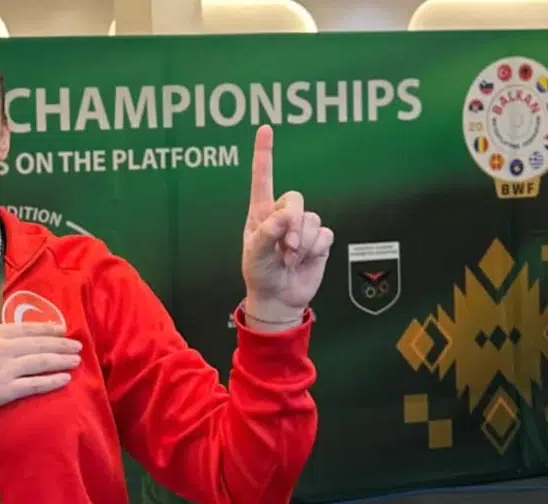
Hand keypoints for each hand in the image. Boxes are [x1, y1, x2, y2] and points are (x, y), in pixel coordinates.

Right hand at [0, 291, 80, 413]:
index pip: (25, 328)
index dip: (46, 328)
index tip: (61, 328)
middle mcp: (3, 349)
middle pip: (38, 345)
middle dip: (61, 344)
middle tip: (77, 345)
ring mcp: (6, 370)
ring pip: (41, 363)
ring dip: (61, 360)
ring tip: (77, 360)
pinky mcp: (5, 390)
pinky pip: (34, 385)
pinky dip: (51, 381)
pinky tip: (64, 379)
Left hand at [241, 125, 334, 327]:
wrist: (278, 297)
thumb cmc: (260, 273)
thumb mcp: (255, 254)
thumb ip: (269, 233)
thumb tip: (285, 216)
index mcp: (261, 213)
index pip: (262, 178)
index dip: (264, 154)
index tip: (265, 128)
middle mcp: (282, 215)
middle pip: (295, 198)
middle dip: (292, 223)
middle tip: (285, 247)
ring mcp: (302, 226)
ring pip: (312, 219)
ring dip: (302, 243)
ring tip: (289, 259)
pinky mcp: (319, 239)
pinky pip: (325, 234)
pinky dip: (315, 249)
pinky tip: (304, 260)